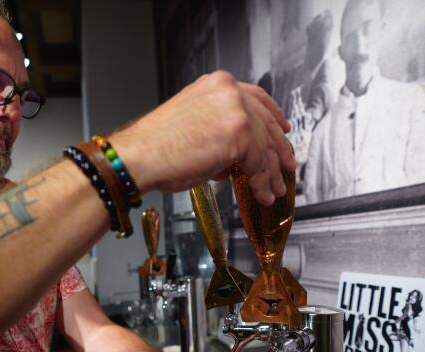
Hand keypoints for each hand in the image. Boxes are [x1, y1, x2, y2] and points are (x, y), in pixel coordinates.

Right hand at [111, 71, 296, 205]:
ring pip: (265, 146)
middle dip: (278, 150)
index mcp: (217, 84)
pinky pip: (259, 164)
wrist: (138, 156)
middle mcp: (229, 92)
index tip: (283, 129)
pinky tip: (260, 194)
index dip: (273, 116)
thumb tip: (239, 153)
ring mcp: (236, 111)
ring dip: (270, 174)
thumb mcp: (194, 125)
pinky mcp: (240, 135)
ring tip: (273, 190)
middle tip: (286, 166)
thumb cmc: (155, 146)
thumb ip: (221, 131)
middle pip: (266, 123)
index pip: (256, 97)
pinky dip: (261, 183)